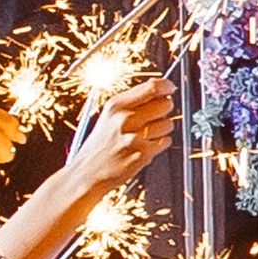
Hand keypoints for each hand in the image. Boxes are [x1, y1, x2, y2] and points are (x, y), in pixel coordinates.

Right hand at [65, 79, 172, 199]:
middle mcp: (125, 118)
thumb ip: (133, 101)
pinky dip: (160, 145)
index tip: (170, 88)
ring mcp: (135, 136)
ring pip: (168, 124)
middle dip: (164, 111)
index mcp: (116, 105)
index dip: (167, 86)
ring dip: (162, 130)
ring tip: (146, 136)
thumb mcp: (109, 116)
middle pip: (165, 104)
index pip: (152, 87)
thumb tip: (158, 88)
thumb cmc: (100, 145)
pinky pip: (166, 141)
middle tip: (155, 117)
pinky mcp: (143, 153)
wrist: (87, 172)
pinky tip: (145, 147)